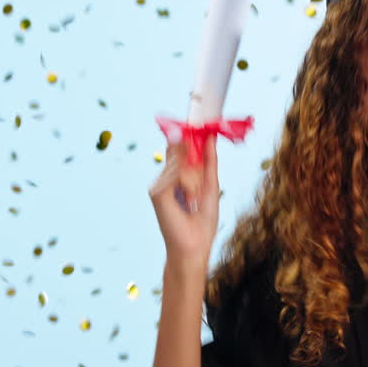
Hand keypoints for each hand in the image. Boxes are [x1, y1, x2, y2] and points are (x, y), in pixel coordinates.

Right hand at [148, 132, 220, 271]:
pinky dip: (189, 185)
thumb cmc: (203, 221)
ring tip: (194, 201)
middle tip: (197, 192)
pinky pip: (177, 173)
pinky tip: (188, 201)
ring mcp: (159, 183)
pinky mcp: (156, 191)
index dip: (187, 135)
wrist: (195, 245)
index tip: (200, 120)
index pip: (179, 147)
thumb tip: (209, 136)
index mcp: (177, 175)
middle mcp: (165, 177)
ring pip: (182, 163)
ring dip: (195, 181)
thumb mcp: (211, 186)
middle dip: (197, 168)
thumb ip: (209, 161)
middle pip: (182, 152)